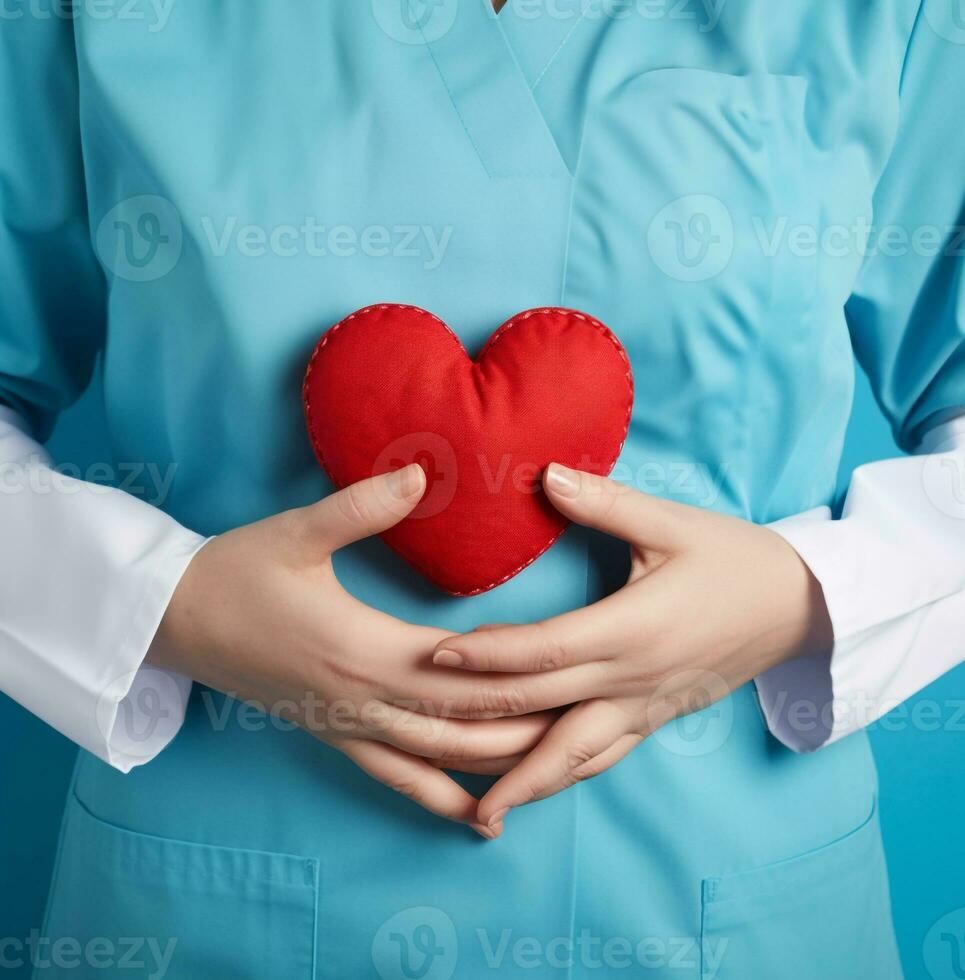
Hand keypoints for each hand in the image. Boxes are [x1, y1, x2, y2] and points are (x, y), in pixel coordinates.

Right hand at [151, 464, 556, 836]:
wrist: (175, 621)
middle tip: (590, 718)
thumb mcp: (296, 531)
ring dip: (499, 763)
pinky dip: (441, 800)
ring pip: (438, 759)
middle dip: (527, 724)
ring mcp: (347, 725)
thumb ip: (363, 506)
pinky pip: (396, 779)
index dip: (517, 672)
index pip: (459, 669)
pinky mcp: (335, 735)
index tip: (573, 666)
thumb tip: (422, 471)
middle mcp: (361, 696)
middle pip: (462, 722)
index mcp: (361, 645)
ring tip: (558, 763)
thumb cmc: (236, 572)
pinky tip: (481, 819)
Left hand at [430, 464, 832, 833]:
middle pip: (542, 709)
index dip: (486, 656)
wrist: (801, 608)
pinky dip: (563, 779)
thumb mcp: (672, 523)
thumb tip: (546, 474)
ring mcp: (644, 708)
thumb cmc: (734, 559)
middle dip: (479, 722)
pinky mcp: (655, 719)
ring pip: (573, 758)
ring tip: (476, 811)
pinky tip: (535, 791)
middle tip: (423, 734)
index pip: (543, 651)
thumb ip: (605, 504)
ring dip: (522, 781)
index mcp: (632, 628)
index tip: (435, 656)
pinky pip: (603, 759)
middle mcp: (632, 678)